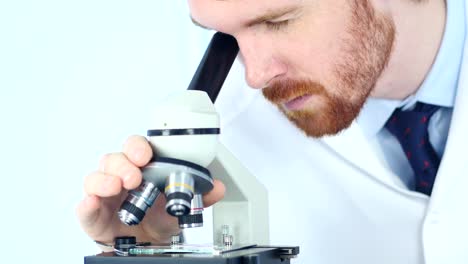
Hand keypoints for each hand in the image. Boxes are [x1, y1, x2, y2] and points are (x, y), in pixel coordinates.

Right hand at [76, 135, 224, 245]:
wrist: (147, 244)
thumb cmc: (158, 217)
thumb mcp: (181, 206)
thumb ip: (200, 196)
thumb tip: (218, 188)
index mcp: (141, 169)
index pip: (135, 148)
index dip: (138, 147)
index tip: (146, 154)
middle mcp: (121, 177)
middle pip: (113, 159)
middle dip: (123, 163)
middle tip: (135, 175)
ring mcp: (105, 195)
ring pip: (96, 177)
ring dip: (105, 179)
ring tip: (117, 186)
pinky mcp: (94, 215)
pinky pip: (85, 207)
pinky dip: (87, 204)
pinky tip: (92, 203)